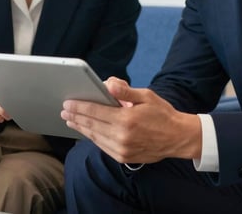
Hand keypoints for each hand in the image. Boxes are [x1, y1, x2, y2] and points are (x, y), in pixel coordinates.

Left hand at [61, 77, 201, 163]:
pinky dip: (92, 137)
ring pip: (95, 137)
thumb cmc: (162, 114)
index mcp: (126, 119)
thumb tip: (108, 84)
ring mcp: (122, 149)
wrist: (178, 138)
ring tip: (71, 120)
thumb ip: (125, 91)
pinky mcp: (124, 157)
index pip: (95, 112)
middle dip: (76, 117)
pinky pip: (102, 146)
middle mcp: (122, 136)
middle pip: (92, 125)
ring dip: (81, 128)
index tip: (68, 103)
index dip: (79, 106)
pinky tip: (87, 131)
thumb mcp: (146, 96)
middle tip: (64, 110)